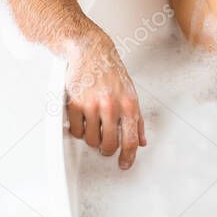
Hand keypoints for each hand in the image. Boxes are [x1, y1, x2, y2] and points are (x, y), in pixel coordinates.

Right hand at [64, 33, 146, 169]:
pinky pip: (76, 131)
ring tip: (93, 123)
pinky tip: (82, 118)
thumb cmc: (111, 72)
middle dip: (106, 148)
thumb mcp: (131, 93)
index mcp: (129, 104)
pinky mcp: (74, 103)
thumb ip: (137, 119)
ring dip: (91, 137)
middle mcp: (111, 106)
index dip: (128, 157)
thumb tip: (141, 141)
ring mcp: (92, 105)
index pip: (131, 140)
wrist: (92, 52)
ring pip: (91, 140)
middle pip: (108, 145)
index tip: (124, 164)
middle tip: (104, 142)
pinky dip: (78, 128)